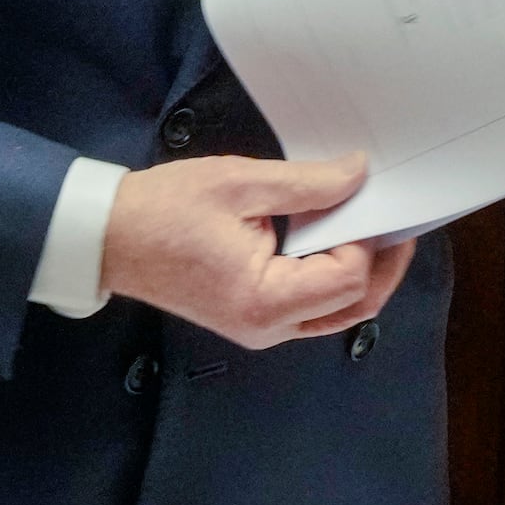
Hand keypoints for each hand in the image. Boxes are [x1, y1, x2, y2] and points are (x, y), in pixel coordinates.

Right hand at [99, 154, 415, 348]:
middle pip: (354, 306)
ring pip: (337, 313)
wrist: (108, 236)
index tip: (370, 197)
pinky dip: (333, 277)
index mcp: (263, 301)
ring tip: (370, 226)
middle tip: (396, 218)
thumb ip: (306, 184)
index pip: (346, 278)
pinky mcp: (253, 319)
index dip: (367, 238)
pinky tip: (336, 240)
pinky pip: (312, 308)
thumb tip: (358, 175)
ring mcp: (261, 329)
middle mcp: (267, 328)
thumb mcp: (239, 182)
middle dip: (383, 264)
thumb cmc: (164, 209)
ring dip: (362, 273)